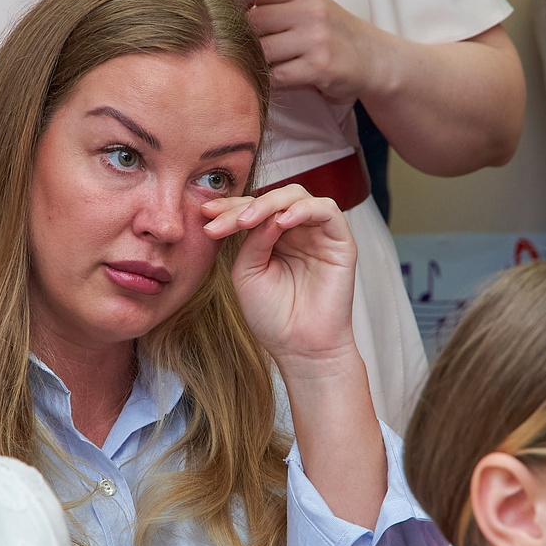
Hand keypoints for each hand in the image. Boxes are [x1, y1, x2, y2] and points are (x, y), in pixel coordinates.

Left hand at [210, 187, 358, 370]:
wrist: (299, 348)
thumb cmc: (273, 317)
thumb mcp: (248, 272)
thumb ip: (252, 240)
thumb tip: (262, 213)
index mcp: (273, 238)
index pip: (253, 210)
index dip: (229, 208)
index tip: (205, 215)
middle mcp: (297, 231)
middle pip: (273, 197)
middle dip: (244, 205)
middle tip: (222, 220)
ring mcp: (319, 234)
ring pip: (297, 196)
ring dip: (269, 203)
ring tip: (246, 221)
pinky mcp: (341, 241)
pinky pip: (327, 210)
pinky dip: (303, 210)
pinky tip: (281, 222)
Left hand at [245, 0, 385, 104]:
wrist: (374, 59)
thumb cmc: (332, 32)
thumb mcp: (310, 6)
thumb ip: (276, 3)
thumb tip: (224, 7)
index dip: (238, 7)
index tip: (232, 21)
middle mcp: (310, 11)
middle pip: (254, 22)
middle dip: (243, 38)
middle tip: (240, 50)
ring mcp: (316, 39)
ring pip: (262, 50)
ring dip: (255, 61)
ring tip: (257, 65)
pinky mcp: (319, 68)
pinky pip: (277, 75)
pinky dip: (269, 79)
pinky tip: (273, 78)